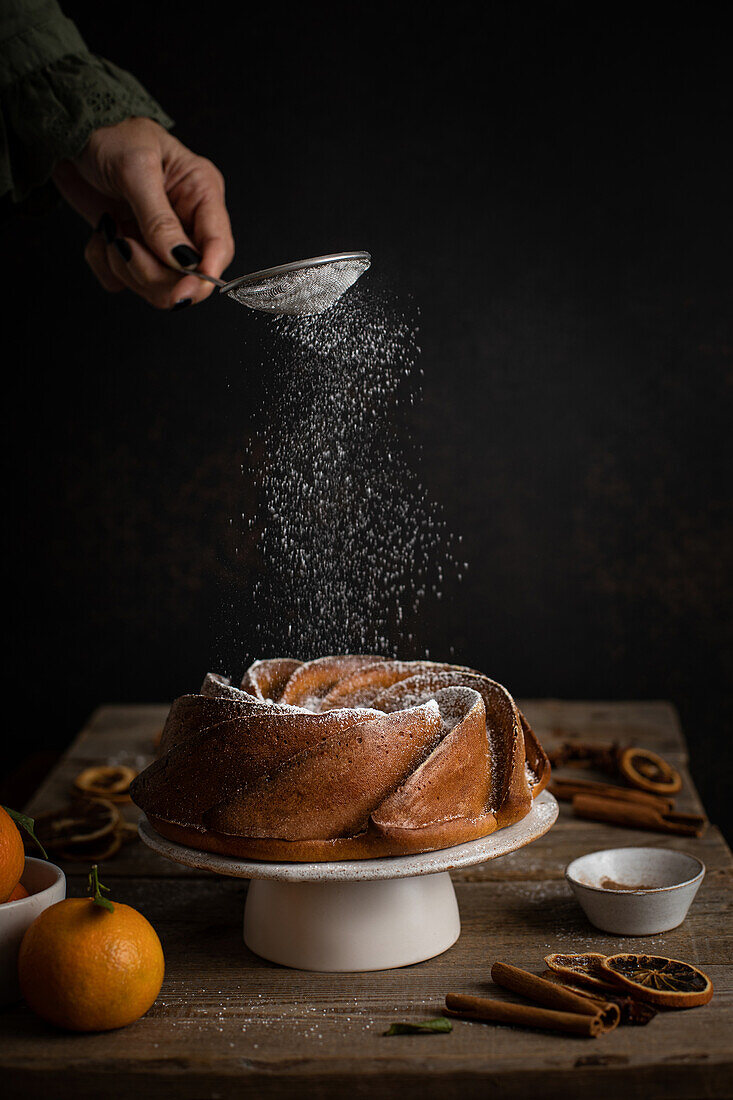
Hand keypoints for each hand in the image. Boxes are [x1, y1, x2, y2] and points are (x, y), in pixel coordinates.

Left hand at [53, 117, 234, 309]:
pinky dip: (106, 265)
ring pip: (157, 286)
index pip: (219, 246)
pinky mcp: (133, 250)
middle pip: (188, 277)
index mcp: (201, 194)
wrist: (70, 136)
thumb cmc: (110, 135)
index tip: (184, 291)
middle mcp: (185, 222)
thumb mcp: (136, 169)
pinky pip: (124, 282)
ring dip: (126, 267)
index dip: (205, 274)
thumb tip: (182, 260)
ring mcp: (158, 240)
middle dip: (154, 272)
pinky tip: (101, 234)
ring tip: (109, 231)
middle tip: (126, 245)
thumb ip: (159, 219)